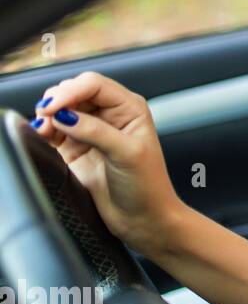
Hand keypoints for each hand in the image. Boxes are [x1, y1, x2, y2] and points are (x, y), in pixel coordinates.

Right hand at [30, 71, 184, 258]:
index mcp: (129, 108)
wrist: (143, 218)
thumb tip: (66, 115)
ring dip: (48, 114)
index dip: (72, 90)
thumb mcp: (127, 153)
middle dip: (58, 100)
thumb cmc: (148, 186)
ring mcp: (91, 131)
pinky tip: (43, 133)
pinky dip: (44, 128)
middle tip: (46, 115)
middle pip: (74, 92)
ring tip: (45, 127)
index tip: (54, 106)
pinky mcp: (75, 148)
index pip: (94, 85)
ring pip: (61, 109)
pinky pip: (53, 130)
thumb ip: (96, 131)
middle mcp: (110, 115)